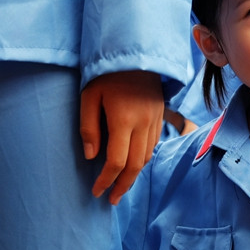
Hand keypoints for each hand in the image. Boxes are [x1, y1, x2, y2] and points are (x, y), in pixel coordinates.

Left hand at [79, 70, 163, 202]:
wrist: (137, 51)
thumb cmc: (107, 72)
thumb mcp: (89, 96)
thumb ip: (89, 127)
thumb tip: (91, 156)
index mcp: (124, 119)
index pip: (117, 161)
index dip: (106, 180)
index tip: (96, 191)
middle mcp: (143, 124)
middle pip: (135, 165)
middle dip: (123, 186)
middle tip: (111, 199)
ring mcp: (155, 120)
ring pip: (146, 157)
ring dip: (134, 175)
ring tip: (121, 186)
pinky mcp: (160, 116)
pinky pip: (153, 145)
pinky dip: (142, 160)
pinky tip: (132, 164)